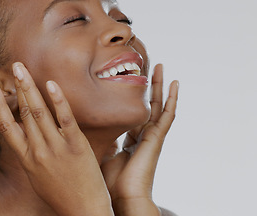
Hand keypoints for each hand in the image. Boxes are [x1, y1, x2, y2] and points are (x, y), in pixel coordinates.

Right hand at [0, 62, 113, 215]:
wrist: (84, 212)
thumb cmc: (61, 195)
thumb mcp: (37, 176)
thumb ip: (31, 154)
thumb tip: (26, 135)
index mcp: (26, 159)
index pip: (6, 128)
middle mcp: (38, 151)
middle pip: (24, 113)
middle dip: (18, 87)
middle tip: (14, 66)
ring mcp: (57, 148)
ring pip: (39, 112)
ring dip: (30, 88)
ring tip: (23, 69)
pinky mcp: (76, 147)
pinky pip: (65, 119)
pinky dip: (58, 100)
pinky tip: (51, 84)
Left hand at [100, 64, 178, 215]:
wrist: (120, 198)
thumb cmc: (109, 183)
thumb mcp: (101, 155)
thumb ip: (100, 141)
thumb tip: (90, 130)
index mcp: (130, 141)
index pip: (133, 115)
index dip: (132, 100)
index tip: (129, 84)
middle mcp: (143, 136)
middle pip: (147, 105)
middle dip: (147, 86)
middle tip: (147, 66)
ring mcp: (151, 137)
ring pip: (158, 106)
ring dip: (159, 86)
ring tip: (159, 66)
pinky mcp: (156, 139)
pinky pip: (167, 116)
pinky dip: (172, 100)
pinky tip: (174, 85)